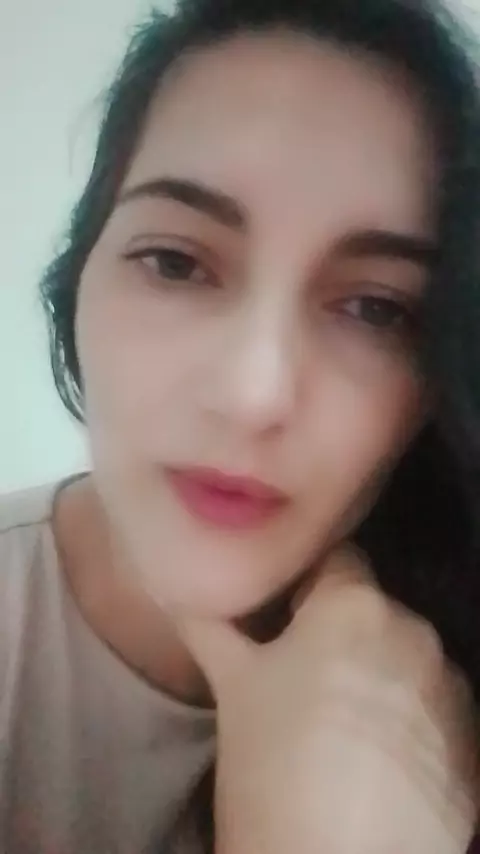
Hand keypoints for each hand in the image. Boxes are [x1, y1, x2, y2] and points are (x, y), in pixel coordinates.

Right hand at [180, 547, 478, 853]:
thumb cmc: (273, 763)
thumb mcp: (232, 688)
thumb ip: (211, 627)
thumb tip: (179, 591)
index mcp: (356, 605)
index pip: (336, 558)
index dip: (306, 582)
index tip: (283, 612)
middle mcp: (415, 631)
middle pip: (370, 610)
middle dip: (338, 632)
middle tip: (299, 675)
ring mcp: (450, 686)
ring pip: (402, 657)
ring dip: (374, 673)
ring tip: (336, 723)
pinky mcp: (471, 738)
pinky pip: (429, 705)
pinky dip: (404, 716)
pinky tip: (371, 755)